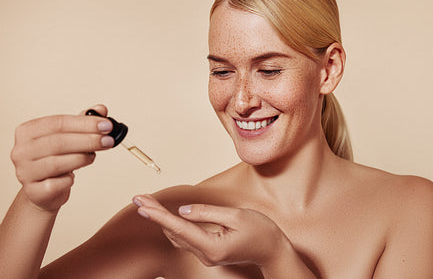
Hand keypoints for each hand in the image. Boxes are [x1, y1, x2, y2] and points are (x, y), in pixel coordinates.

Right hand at [10, 105, 113, 211]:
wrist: (44, 190)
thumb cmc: (56, 159)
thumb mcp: (69, 137)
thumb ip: (83, 122)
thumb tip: (101, 109)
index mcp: (27, 131)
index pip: (58, 123)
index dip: (85, 124)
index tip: (107, 125)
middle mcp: (21, 150)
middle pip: (58, 142)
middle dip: (88, 140)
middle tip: (108, 141)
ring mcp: (24, 172)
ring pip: (56, 163)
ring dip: (81, 158)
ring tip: (93, 156)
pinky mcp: (33, 191)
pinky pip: (56, 184)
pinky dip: (69, 179)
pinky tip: (73, 176)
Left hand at [132, 194, 289, 267]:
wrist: (273, 250)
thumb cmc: (260, 231)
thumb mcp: (235, 216)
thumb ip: (207, 213)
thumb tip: (183, 211)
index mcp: (212, 247)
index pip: (179, 228)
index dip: (158, 214)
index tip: (142, 204)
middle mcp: (205, 255)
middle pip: (174, 232)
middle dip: (155, 214)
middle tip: (139, 198)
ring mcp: (206, 255)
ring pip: (177, 236)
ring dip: (162, 219)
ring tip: (148, 204)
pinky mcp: (208, 252)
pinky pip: (185, 239)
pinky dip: (173, 226)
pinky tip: (165, 217)